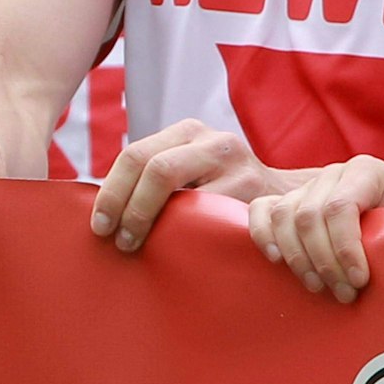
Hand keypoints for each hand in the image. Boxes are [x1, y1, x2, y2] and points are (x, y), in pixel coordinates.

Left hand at [92, 119, 292, 253]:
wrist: (284, 198)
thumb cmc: (222, 192)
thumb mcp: (191, 170)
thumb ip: (157, 179)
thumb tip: (101, 212)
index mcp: (187, 132)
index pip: (136, 154)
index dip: (112, 191)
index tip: (99, 225)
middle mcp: (210, 139)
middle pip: (153, 167)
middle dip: (126, 206)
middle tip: (116, 240)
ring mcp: (235, 162)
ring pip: (178, 189)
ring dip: (149, 221)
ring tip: (135, 245)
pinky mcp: (253, 191)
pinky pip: (208, 216)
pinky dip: (184, 235)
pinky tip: (174, 251)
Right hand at [247, 156, 383, 302]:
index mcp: (366, 171)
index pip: (340, 207)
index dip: (345, 248)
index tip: (358, 281)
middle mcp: (333, 173)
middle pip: (310, 215)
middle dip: (324, 261)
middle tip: (345, 294)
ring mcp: (308, 186)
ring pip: (284, 215)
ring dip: (298, 258)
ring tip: (320, 287)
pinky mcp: (291, 200)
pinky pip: (262, 209)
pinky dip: (263, 234)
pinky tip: (276, 260)